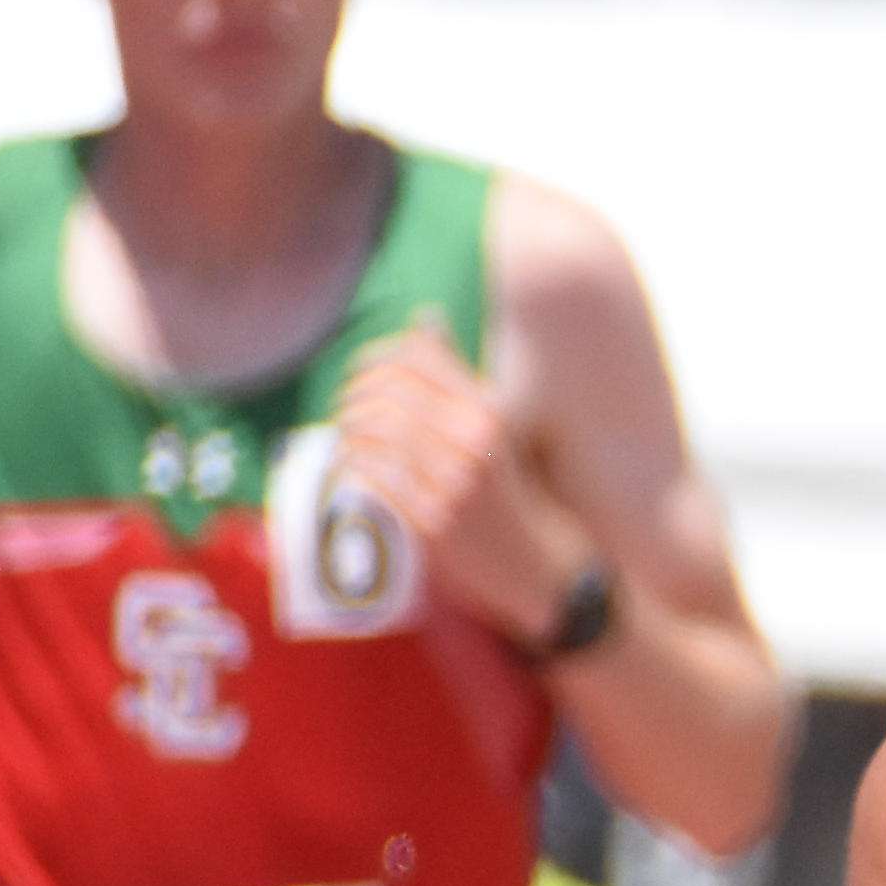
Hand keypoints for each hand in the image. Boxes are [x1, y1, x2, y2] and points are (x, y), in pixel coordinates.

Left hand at [329, 326, 592, 645]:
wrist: (538, 567)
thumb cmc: (510, 491)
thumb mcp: (494, 426)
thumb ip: (457, 375)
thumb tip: (426, 318)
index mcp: (488, 413)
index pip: (417, 360)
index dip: (376, 358)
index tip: (361, 372)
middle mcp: (472, 443)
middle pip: (389, 392)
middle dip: (355, 394)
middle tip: (346, 407)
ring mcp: (451, 483)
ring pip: (374, 432)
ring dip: (348, 429)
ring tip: (347, 435)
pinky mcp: (431, 522)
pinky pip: (372, 477)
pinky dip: (351, 466)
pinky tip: (350, 467)